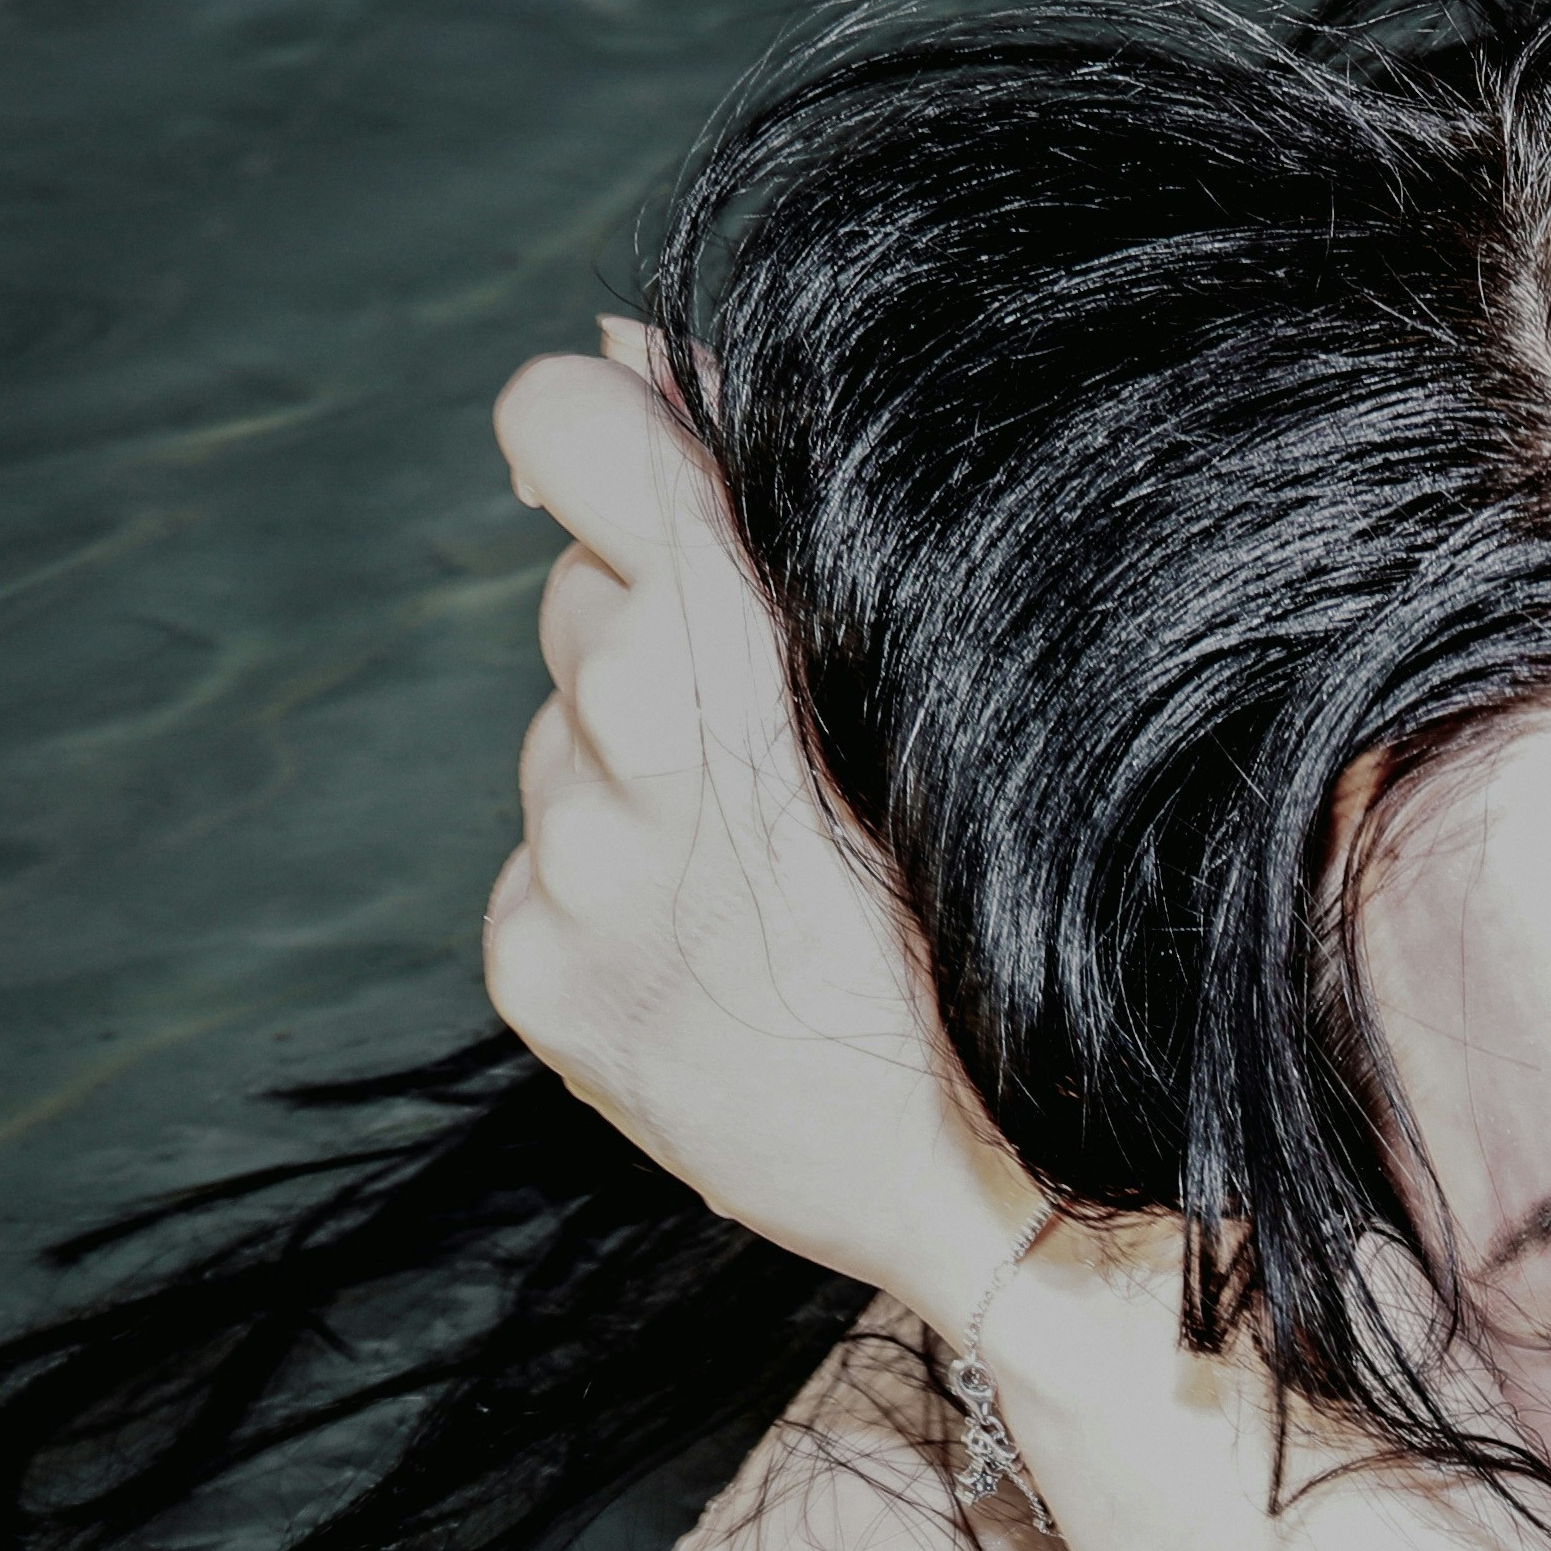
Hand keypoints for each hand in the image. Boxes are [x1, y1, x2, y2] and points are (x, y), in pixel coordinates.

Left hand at [484, 330, 1039, 1311]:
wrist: (1010, 1197)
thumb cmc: (1018, 934)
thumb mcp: (942, 705)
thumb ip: (763, 523)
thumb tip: (625, 354)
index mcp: (730, 666)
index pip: (569, 441)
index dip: (593, 428)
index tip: (616, 449)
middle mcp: (621, 763)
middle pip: (581, 605)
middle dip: (662, 645)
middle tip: (792, 767)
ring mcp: (567, 879)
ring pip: (564, 742)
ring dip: (645, 780)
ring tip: (779, 887)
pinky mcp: (533, 973)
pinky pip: (541, 866)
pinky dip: (615, 893)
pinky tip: (727, 958)